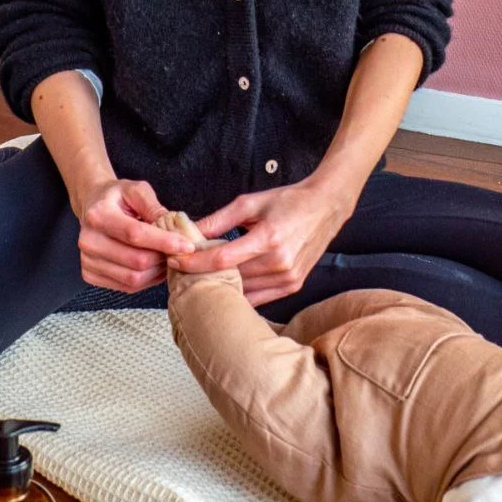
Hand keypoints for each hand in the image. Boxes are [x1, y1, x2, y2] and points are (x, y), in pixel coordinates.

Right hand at [71, 178, 198, 292]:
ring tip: (165, 257)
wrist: (92, 206)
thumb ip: (154, 207)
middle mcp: (89, 241)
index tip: (187, 245)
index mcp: (99, 215)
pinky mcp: (90, 275)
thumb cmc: (117, 198)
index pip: (135, 234)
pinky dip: (146, 280)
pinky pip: (127, 287)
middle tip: (177, 251)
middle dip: (163, 258)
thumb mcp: (136, 190)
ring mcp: (87, 261)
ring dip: (157, 272)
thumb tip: (174, 227)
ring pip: (133, 279)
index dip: (164, 242)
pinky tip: (152, 267)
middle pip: (137, 261)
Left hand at [168, 177, 357, 306]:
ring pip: (243, 293)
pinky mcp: (292, 286)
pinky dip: (240, 295)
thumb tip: (190, 231)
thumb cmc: (289, 202)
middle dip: (202, 276)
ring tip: (199, 281)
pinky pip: (258, 299)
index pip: (222, 259)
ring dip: (219, 288)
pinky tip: (225, 288)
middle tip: (180, 273)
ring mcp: (288, 278)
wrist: (325, 208)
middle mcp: (279, 262)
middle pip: (230, 278)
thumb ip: (219, 219)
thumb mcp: (251, 202)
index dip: (194, 263)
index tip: (175, 262)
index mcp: (268, 238)